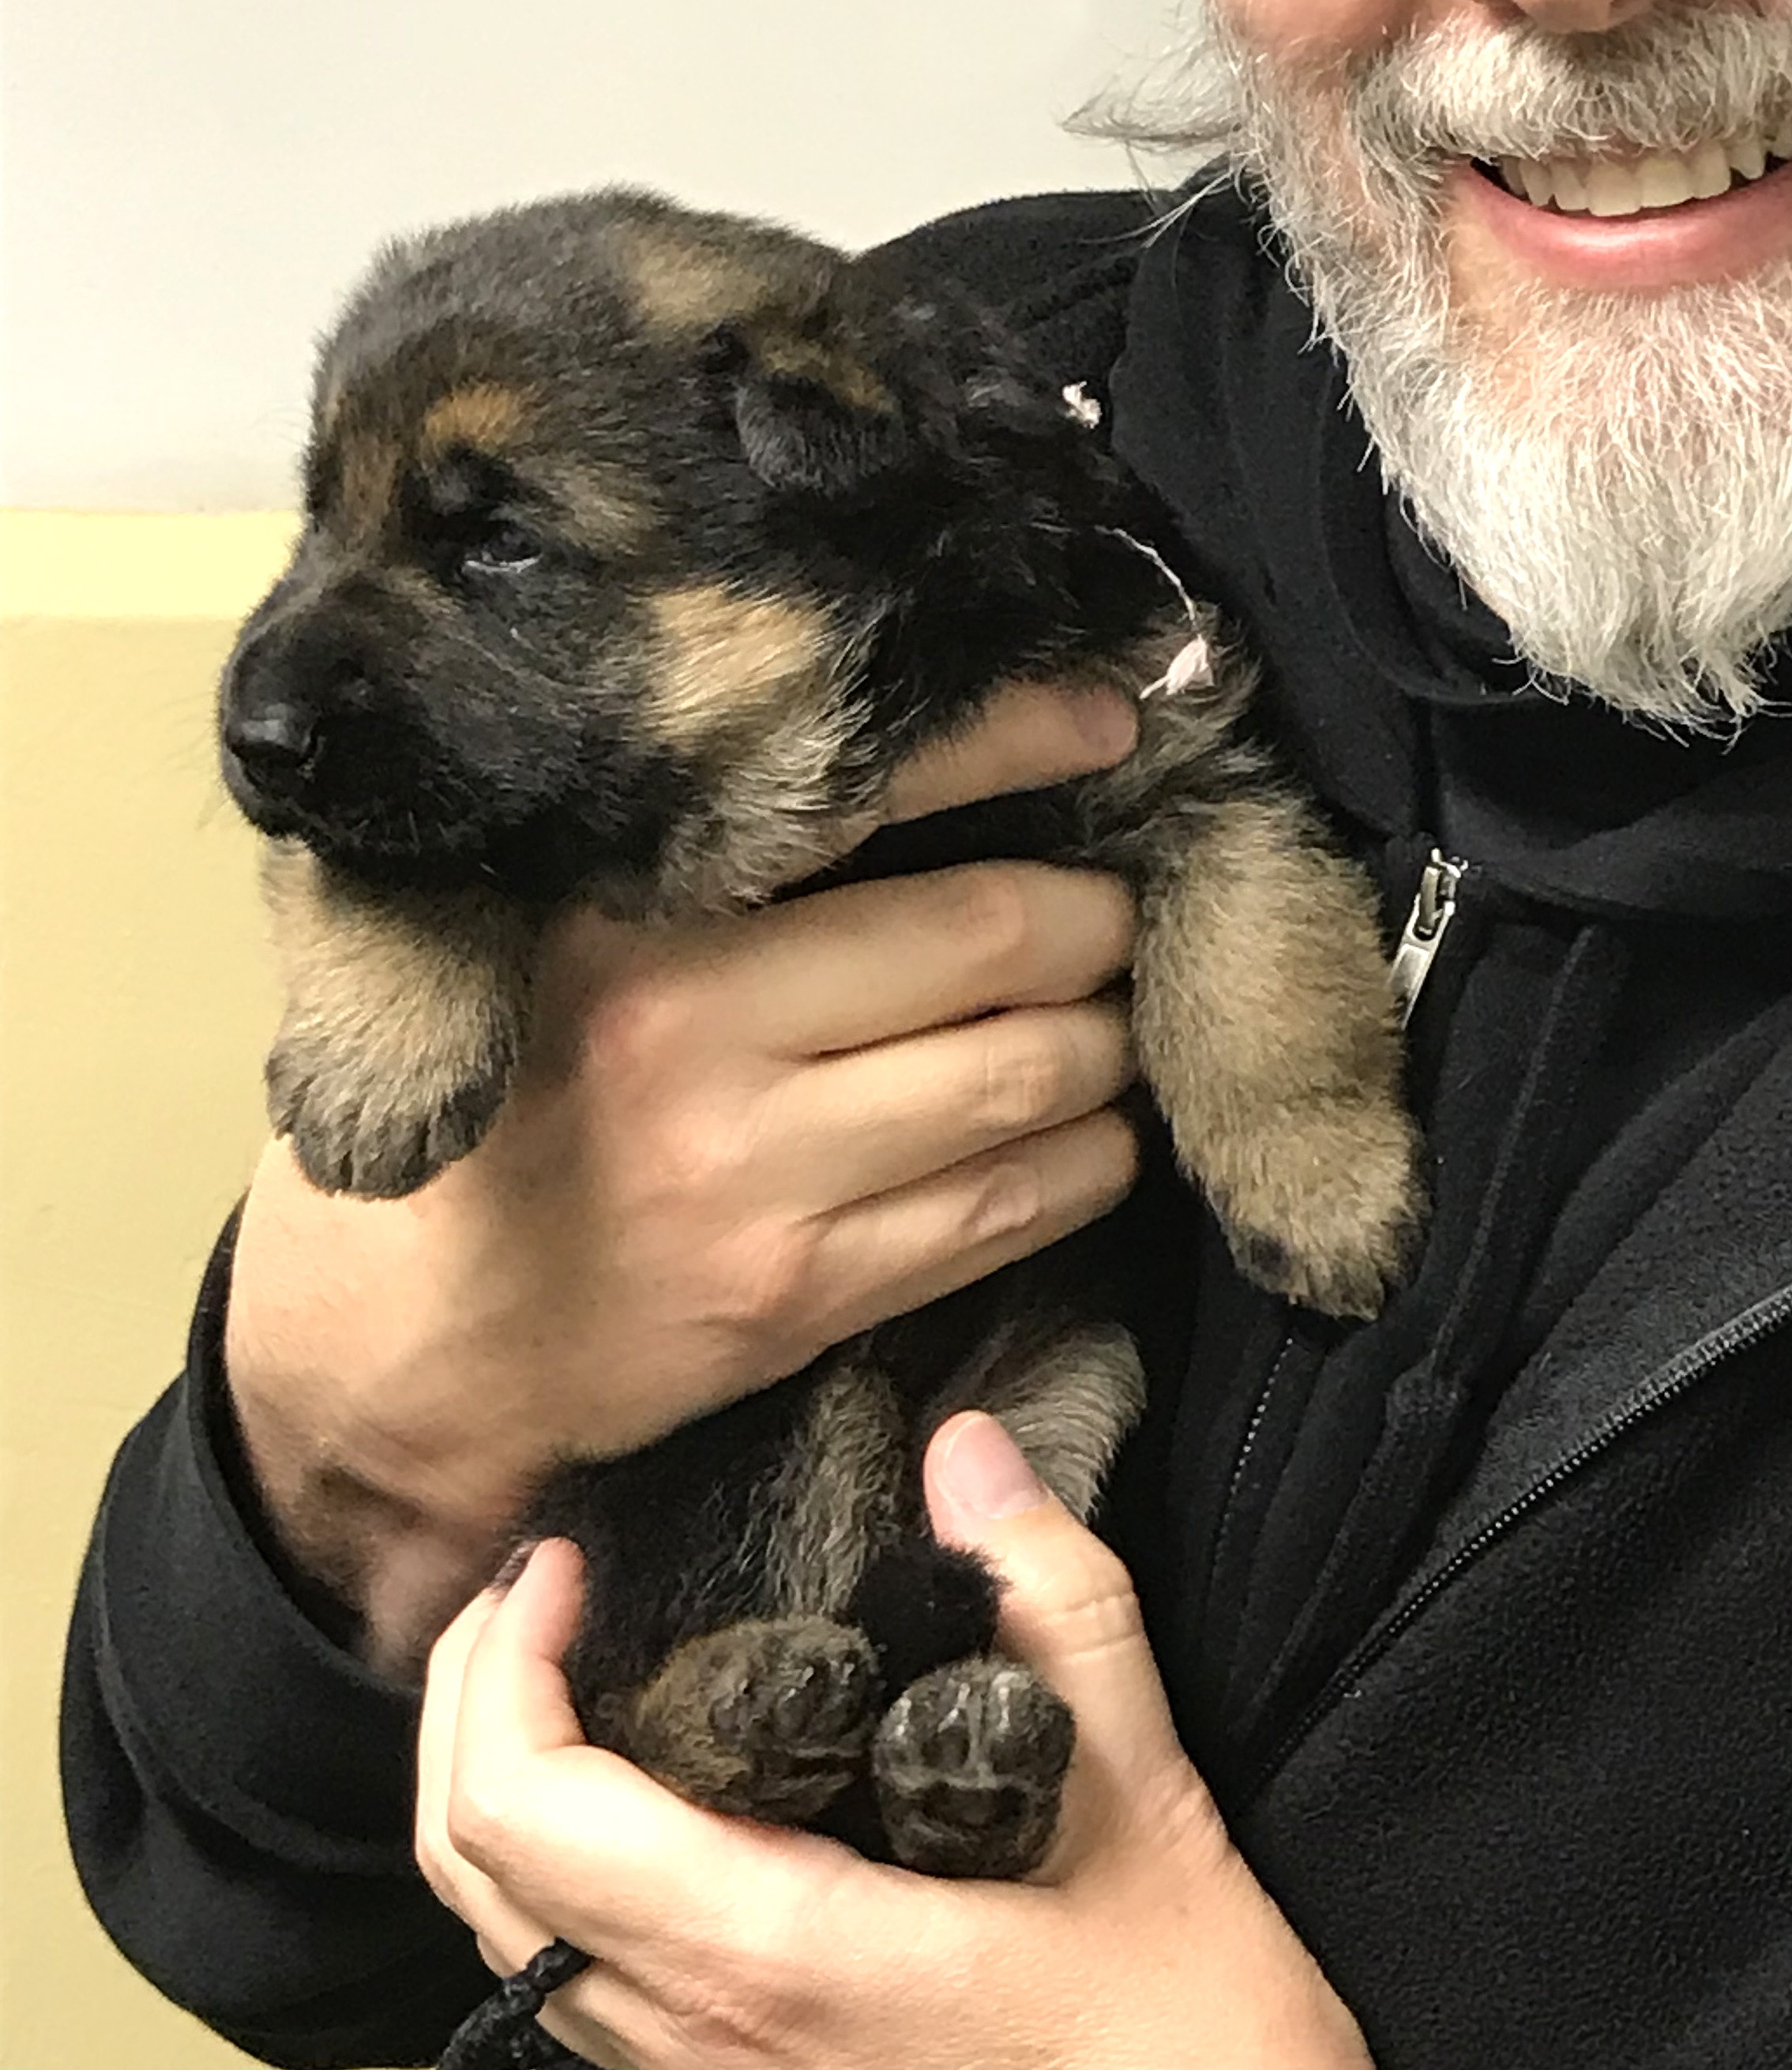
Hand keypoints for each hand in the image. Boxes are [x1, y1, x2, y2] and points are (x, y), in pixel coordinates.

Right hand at [226, 686, 1142, 1668]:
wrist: (392, 1346)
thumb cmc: (485, 1106)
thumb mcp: (543, 941)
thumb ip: (700, 869)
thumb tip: (917, 775)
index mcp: (632, 924)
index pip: (875, 797)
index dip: (1016, 746)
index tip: (1105, 722)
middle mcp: (699, 1043)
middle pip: (993, 942)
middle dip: (1097, 917)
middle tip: (1121, 899)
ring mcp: (759, 1184)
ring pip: (1025, 1081)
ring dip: (1107, 1041)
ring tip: (1116, 1008)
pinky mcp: (800, 1300)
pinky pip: (1002, 1214)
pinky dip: (1082, 1161)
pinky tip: (1094, 1130)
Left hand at [418, 1412, 1446, 2069]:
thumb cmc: (1186, 2036)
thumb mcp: (1143, 1790)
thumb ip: (1049, 1596)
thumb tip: (966, 1449)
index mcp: (773, 1961)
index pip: (525, 1819)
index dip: (505, 1670)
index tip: (568, 1557)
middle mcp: (707, 2039)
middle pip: (477, 1876)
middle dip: (470, 1708)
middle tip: (542, 1579)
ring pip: (513, 1939)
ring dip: (503, 1788)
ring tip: (571, 1653)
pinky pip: (581, 1979)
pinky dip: (562, 1865)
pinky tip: (652, 1777)